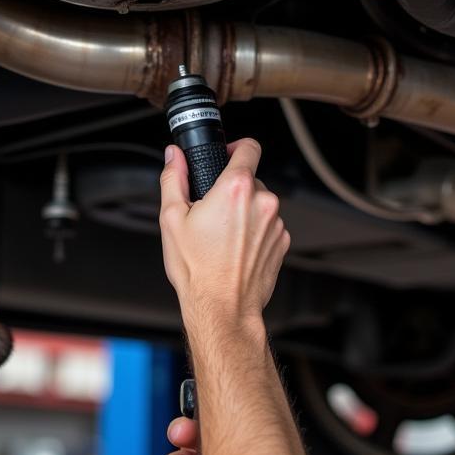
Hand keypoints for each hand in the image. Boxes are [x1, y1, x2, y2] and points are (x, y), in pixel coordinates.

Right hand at [158, 139, 289, 329]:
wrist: (222, 307)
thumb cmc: (197, 269)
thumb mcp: (172, 218)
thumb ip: (174, 178)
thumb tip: (174, 157)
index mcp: (235, 189)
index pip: (249, 146)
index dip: (236, 146)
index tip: (226, 154)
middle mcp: (262, 202)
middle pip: (250, 179)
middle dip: (232, 190)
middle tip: (212, 212)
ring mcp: (276, 223)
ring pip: (259, 203)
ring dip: (244, 212)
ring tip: (222, 236)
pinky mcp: (282, 242)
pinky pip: (268, 225)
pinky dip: (254, 231)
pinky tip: (236, 249)